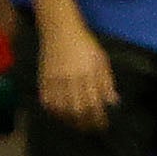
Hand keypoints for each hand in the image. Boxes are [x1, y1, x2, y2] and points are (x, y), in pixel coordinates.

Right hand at [37, 16, 119, 131]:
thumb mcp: (101, 60)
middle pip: (77, 110)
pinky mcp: (44, 77)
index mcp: (88, 74)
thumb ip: (107, 82)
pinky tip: (60, 113)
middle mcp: (71, 78)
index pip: (94, 104)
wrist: (59, 27)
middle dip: (85, 123)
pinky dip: (53, 110)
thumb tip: (113, 103)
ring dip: (69, 120)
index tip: (102, 125)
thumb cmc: (84, 43)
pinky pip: (46, 99)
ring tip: (75, 123)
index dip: (98, 119)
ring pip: (61, 108)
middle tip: (89, 128)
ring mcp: (56, 78)